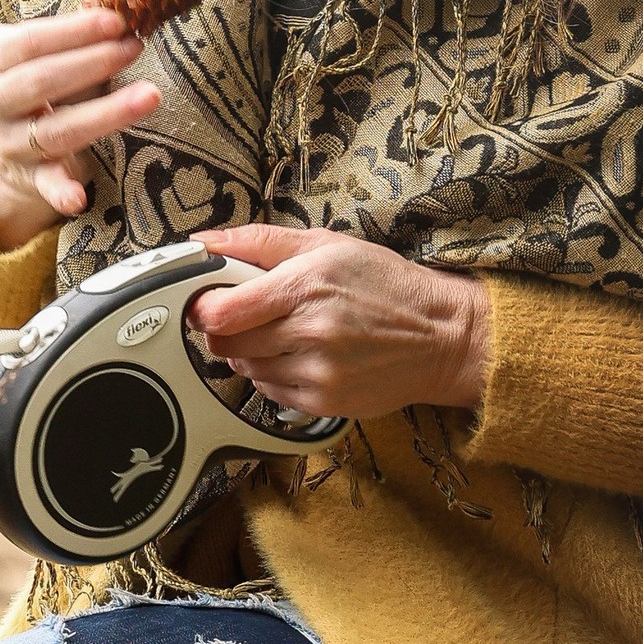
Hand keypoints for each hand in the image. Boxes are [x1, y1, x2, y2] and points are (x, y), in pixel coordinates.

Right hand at [0, 8, 160, 250]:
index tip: (117, 21)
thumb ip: (77, 33)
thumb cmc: (42, 78)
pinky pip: (46, 185)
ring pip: (54, 130)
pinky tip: (79, 199)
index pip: (30, 42)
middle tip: (135, 47)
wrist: (13, 133)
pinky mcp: (30, 176)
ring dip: (105, 114)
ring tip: (150, 96)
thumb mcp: (45, 50)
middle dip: (93, 63)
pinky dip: (61, 192)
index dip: (74, 31)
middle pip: (41, 82)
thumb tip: (125, 2)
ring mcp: (9, 141)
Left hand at [188, 221, 490, 419]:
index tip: (203, 301)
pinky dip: (273, 376)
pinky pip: (269, 393)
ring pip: (245, 369)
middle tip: (246, 316)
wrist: (441, 336)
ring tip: (284, 334)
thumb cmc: (385, 285)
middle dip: (225, 329)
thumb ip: (260, 242)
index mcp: (306, 285)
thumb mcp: (328, 245)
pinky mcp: (324, 402)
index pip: (222, 311)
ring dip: (250, 352)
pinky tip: (300, 357)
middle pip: (226, 343)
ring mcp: (318, 372)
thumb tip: (204, 242)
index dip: (202, 307)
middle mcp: (311, 332)